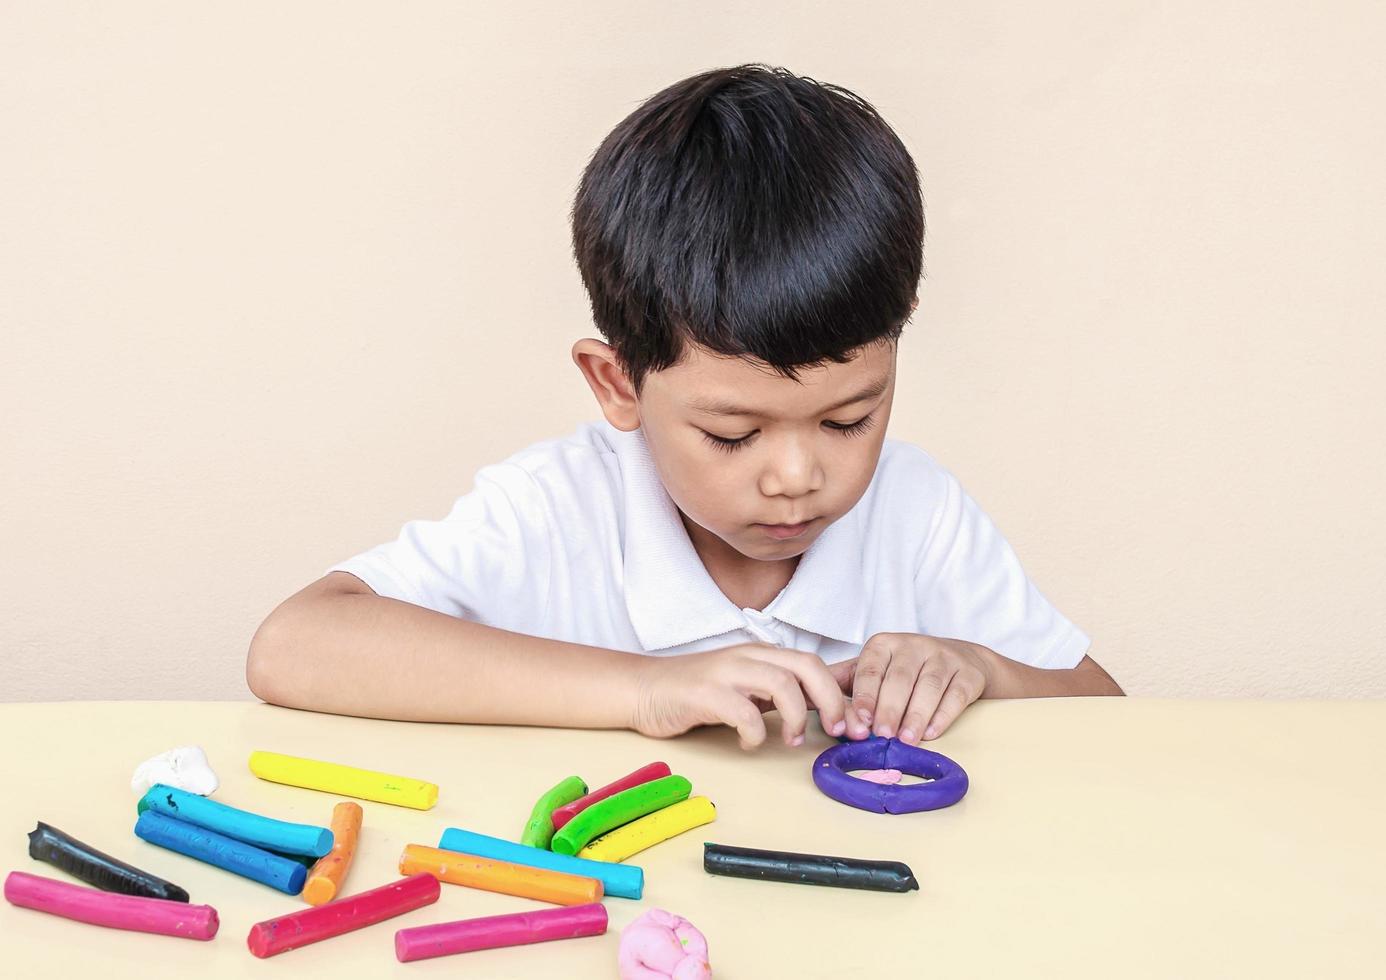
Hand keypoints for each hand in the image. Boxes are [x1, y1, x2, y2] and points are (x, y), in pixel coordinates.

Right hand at [630, 643, 848, 749]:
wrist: (643, 689)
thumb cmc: (697, 694)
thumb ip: (781, 693)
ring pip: (780, 683)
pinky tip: (747, 743)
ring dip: (796, 717)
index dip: (840, 694)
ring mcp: (725, 672)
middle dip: (830, 701)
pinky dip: (754, 733)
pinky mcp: (703, 693)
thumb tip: (829, 707)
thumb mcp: (747, 689)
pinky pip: (742, 711)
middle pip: (806, 666)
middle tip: (835, 731)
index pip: (813, 664)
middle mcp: (747, 656)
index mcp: (762, 655)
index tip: (853, 724)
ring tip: (790, 740)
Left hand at [833, 633, 992, 743]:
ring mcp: (944, 656)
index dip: (865, 695)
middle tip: (882, 735)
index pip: (870, 669)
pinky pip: (955, 693)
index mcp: (884, 645)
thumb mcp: (877, 668)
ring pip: (929, 686)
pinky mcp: (968, 672)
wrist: (963, 659)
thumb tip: (809, 696)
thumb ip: (847, 682)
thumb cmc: (908, 669)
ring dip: (916, 715)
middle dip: (889, 708)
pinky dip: (943, 714)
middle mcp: (914, 645)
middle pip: (899, 679)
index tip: (861, 721)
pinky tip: (932, 732)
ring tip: (907, 739)